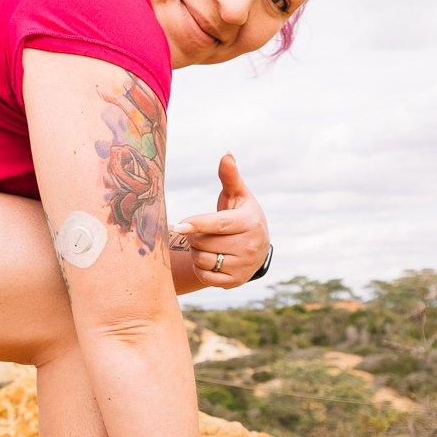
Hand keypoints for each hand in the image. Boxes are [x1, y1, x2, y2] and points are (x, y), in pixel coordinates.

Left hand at [169, 154, 268, 289]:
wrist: (257, 247)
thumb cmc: (241, 216)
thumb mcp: (238, 196)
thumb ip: (230, 177)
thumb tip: (226, 154)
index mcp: (249, 223)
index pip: (219, 224)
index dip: (198, 224)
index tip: (179, 224)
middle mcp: (250, 246)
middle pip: (204, 242)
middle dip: (194, 236)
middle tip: (198, 231)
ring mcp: (243, 266)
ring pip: (202, 259)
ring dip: (195, 251)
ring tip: (203, 244)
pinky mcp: (235, 282)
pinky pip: (205, 277)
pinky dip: (200, 267)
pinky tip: (207, 258)